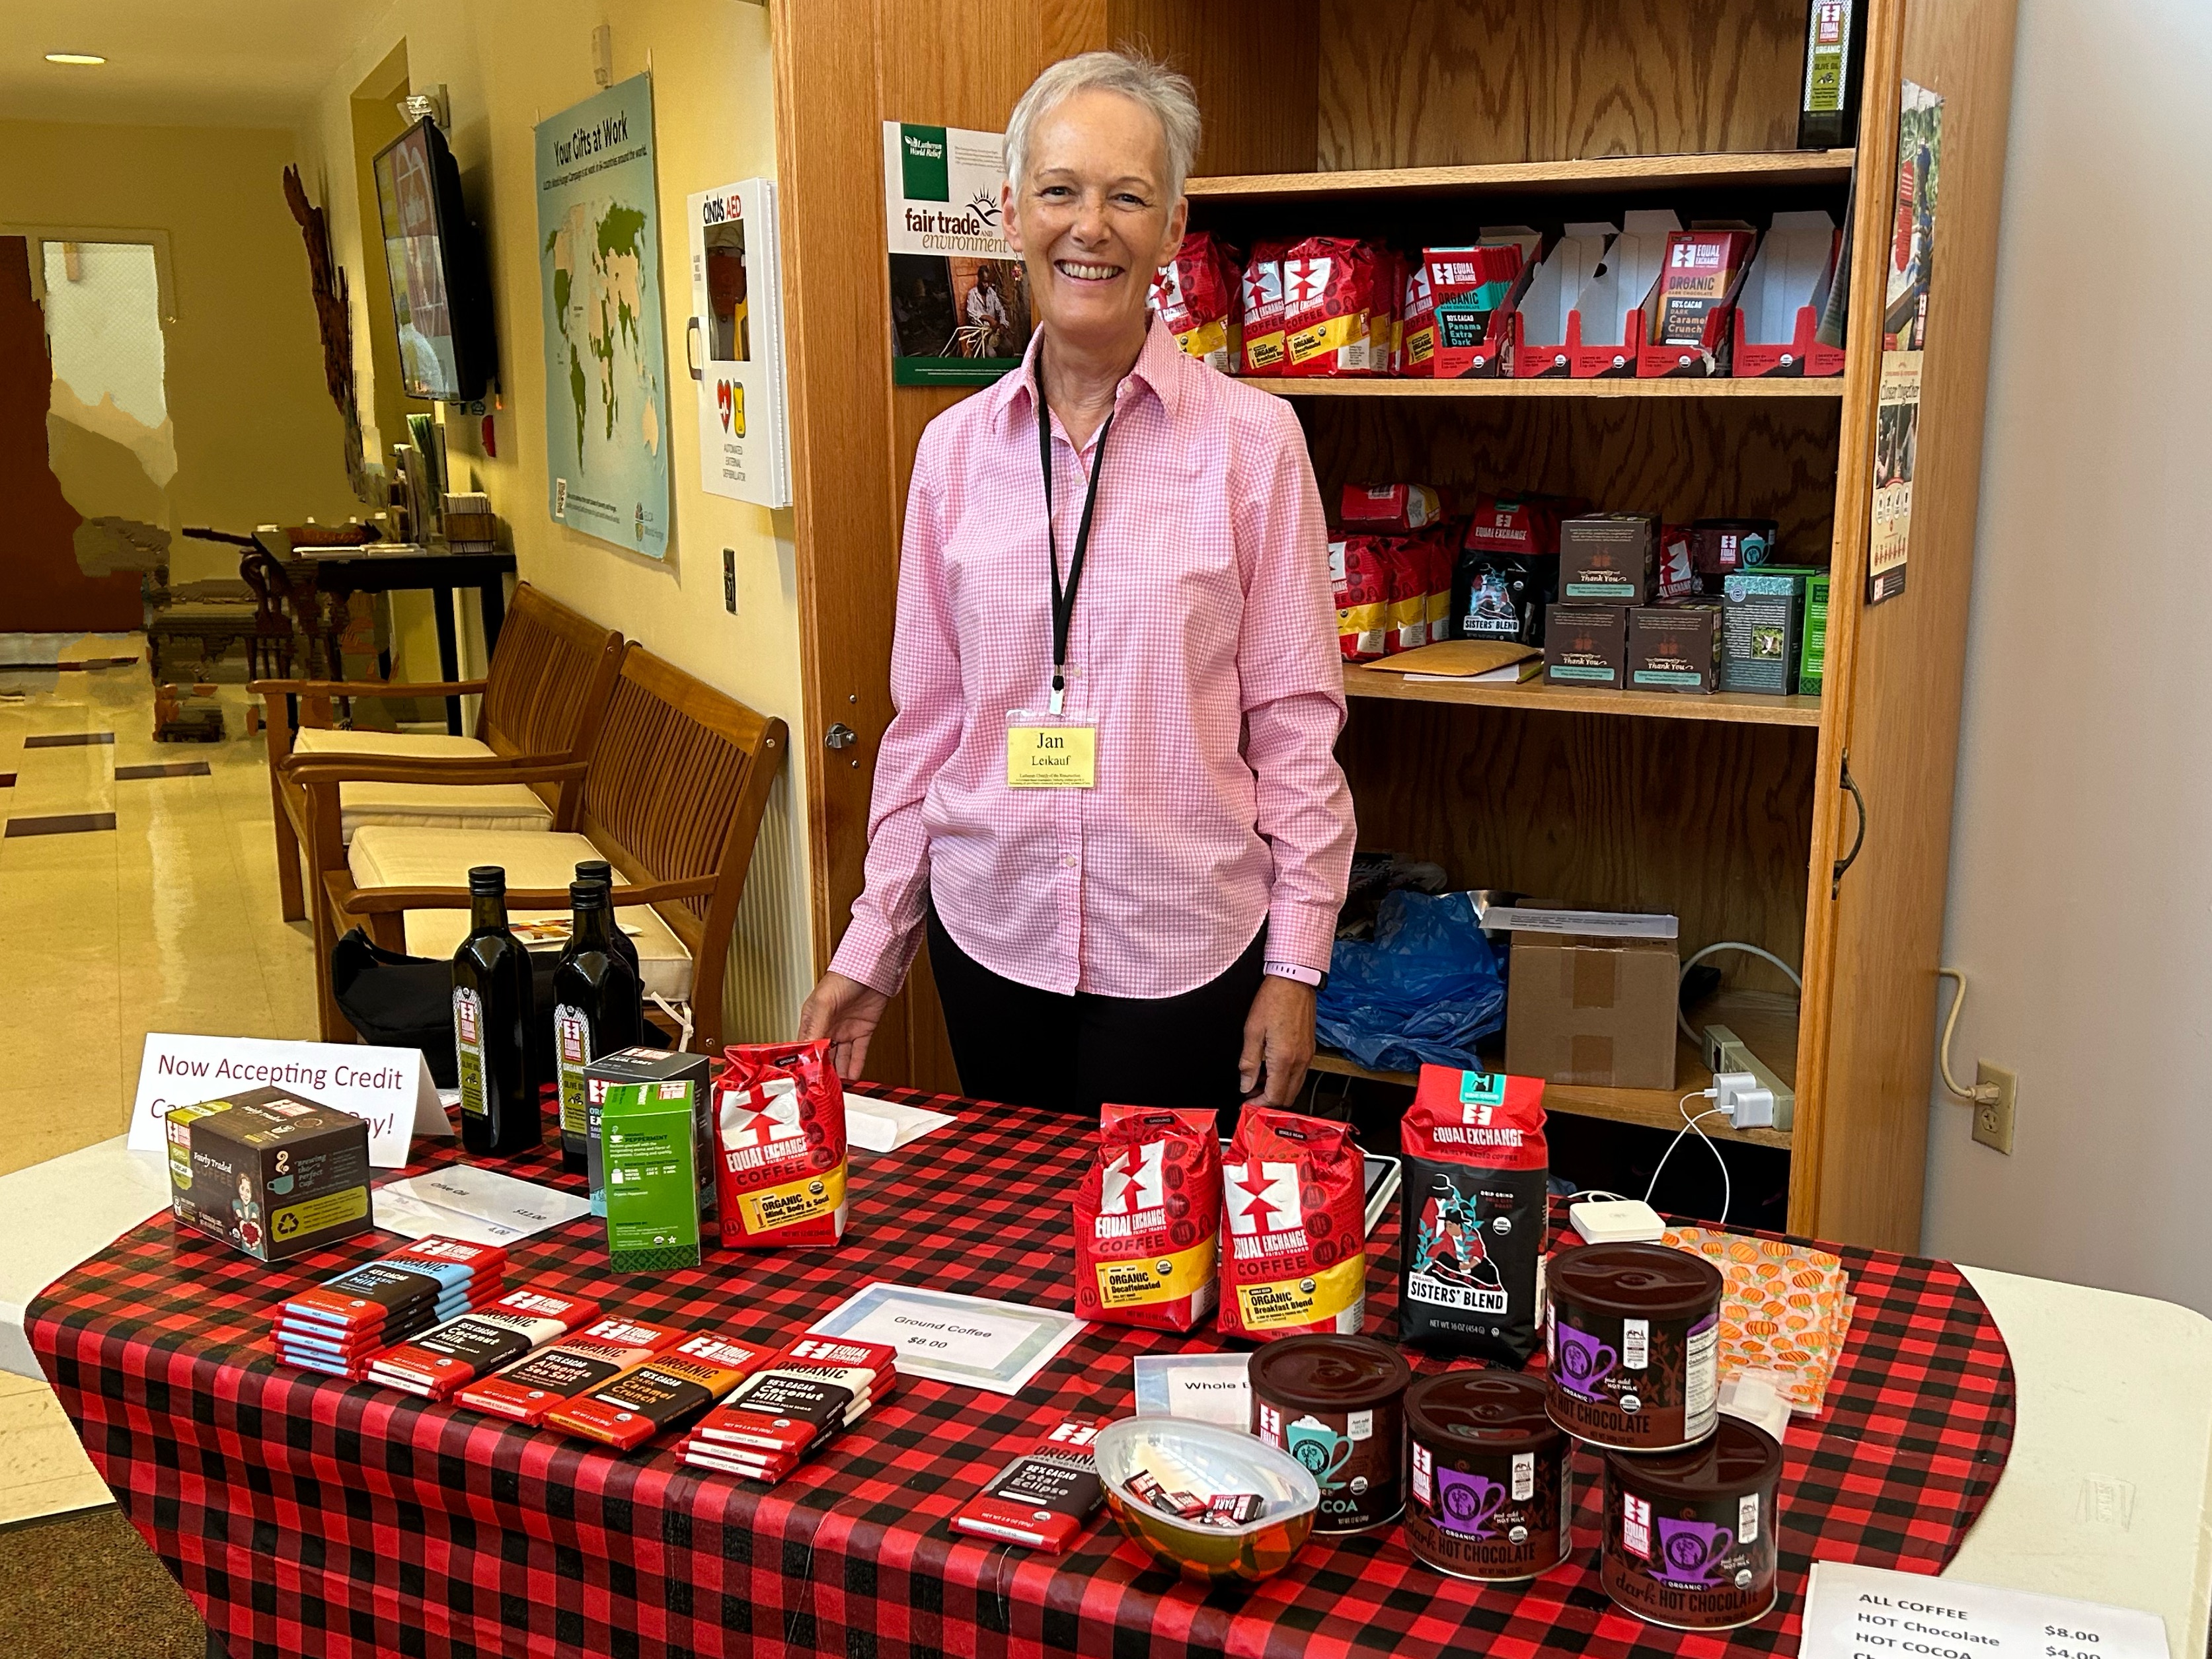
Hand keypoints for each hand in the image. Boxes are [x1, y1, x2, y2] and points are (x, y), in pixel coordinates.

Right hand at [797, 971, 890, 1082]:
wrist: (873, 969)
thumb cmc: (844, 976)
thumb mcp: (823, 1004)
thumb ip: (814, 1029)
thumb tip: (807, 1053)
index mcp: (812, 1020)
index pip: (806, 1048)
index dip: (806, 1064)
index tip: (806, 1079)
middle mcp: (828, 1027)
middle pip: (823, 1056)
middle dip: (823, 1072)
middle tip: (822, 1089)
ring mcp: (846, 1030)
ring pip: (840, 1058)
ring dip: (839, 1073)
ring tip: (837, 1088)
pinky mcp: (863, 1031)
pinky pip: (858, 1053)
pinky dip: (856, 1065)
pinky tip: (853, 1077)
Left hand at [1239, 976, 1316, 1106]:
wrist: (1294, 981)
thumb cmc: (1273, 1000)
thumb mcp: (1252, 1031)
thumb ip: (1248, 1063)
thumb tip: (1245, 1085)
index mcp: (1284, 1059)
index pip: (1275, 1097)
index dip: (1260, 1105)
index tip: (1247, 1105)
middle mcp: (1300, 1061)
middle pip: (1288, 1096)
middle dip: (1269, 1101)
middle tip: (1251, 1097)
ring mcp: (1308, 1055)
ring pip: (1295, 1086)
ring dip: (1278, 1090)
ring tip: (1258, 1084)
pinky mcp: (1310, 1048)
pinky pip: (1300, 1073)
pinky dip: (1286, 1079)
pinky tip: (1271, 1071)